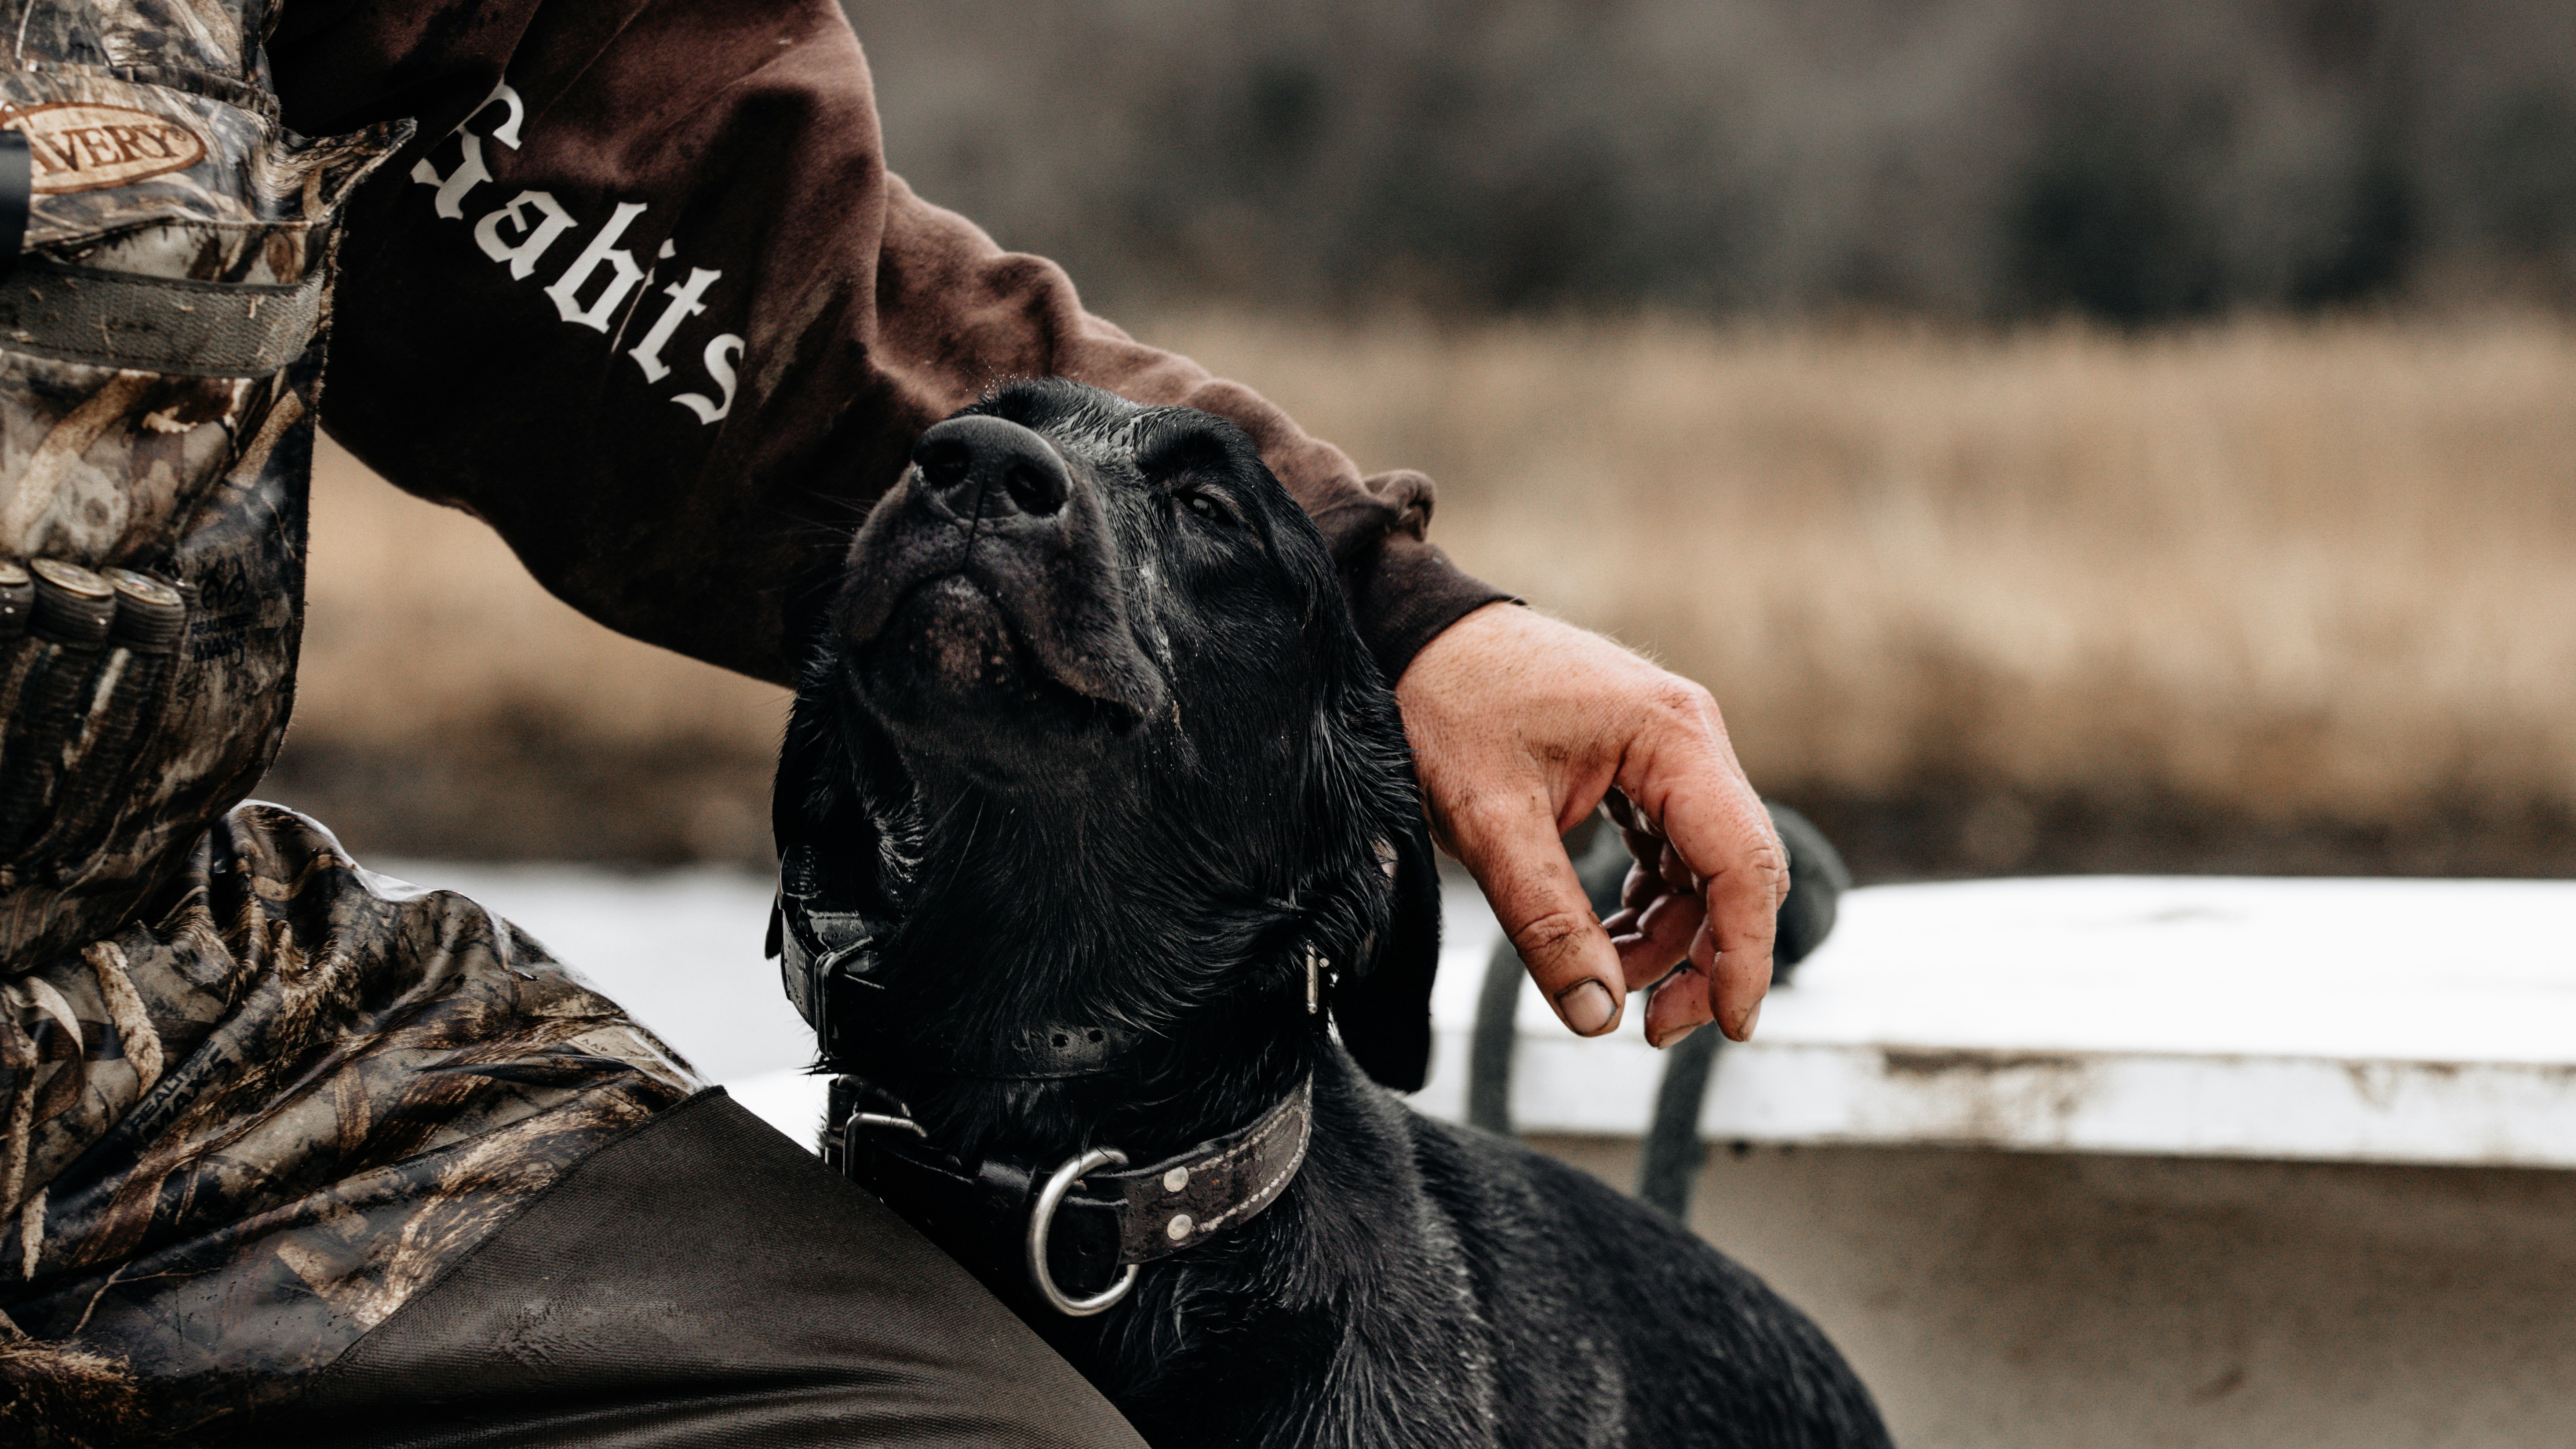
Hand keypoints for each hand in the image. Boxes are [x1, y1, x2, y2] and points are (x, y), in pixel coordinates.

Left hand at [1395, 603, 1784, 1045]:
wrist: (1411, 637)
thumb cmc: (1446, 702)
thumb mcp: (1487, 818)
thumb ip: (1545, 920)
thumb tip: (1596, 1016)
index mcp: (1672, 736)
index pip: (1743, 862)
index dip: (1745, 953)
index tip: (1728, 1024)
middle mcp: (1688, 739)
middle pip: (1737, 871)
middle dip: (1706, 957)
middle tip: (1655, 1027)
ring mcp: (1669, 753)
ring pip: (1704, 872)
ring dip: (1669, 938)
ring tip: (1606, 981)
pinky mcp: (1640, 769)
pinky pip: (1669, 854)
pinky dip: (1646, 907)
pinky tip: (1603, 939)